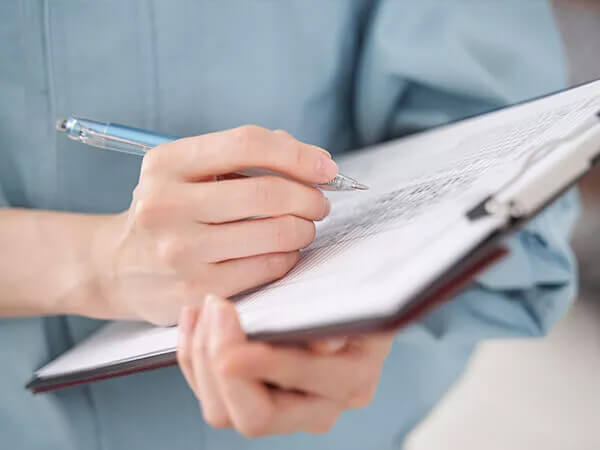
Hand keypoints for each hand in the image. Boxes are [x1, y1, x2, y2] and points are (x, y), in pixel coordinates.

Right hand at [92, 126, 335, 324]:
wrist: (117, 267)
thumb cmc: (169, 210)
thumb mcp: (187, 171)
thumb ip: (244, 155)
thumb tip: (312, 161)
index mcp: (166, 163)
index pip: (247, 144)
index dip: (297, 154)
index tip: (327, 168)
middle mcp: (166, 205)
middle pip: (267, 194)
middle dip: (309, 197)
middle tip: (319, 202)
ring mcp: (179, 252)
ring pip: (274, 234)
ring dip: (304, 228)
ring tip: (303, 226)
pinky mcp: (195, 289)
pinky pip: (267, 268)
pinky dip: (288, 256)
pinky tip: (284, 250)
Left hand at [177, 294, 394, 436]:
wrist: (351, 295)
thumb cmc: (352, 290)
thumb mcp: (355, 293)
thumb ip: (339, 317)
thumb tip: (323, 346)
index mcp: (351, 381)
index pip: (301, 387)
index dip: (260, 363)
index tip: (229, 320)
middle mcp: (321, 407)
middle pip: (254, 418)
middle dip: (220, 360)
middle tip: (215, 306)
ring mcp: (285, 411)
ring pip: (223, 412)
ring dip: (202, 358)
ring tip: (203, 308)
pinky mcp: (256, 399)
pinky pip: (212, 395)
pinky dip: (194, 357)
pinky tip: (195, 319)